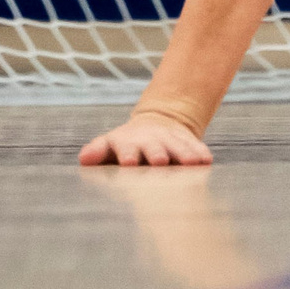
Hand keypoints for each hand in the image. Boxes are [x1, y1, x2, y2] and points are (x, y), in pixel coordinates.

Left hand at [79, 108, 211, 166]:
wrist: (156, 124)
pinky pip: (194, 146)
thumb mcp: (109, 146)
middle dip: (156, 154)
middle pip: (152, 146)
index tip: (128, 163)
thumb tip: (84, 158)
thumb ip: (97, 151)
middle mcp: (148, 140)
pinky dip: (199, 153)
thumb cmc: (125, 145)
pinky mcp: (186, 141)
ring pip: (177, 146)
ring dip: (182, 155)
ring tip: (190, 164)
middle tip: (159, 162)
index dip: (127, 154)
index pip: (124, 147)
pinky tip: (205, 161)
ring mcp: (169, 139)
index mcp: (126, 142)